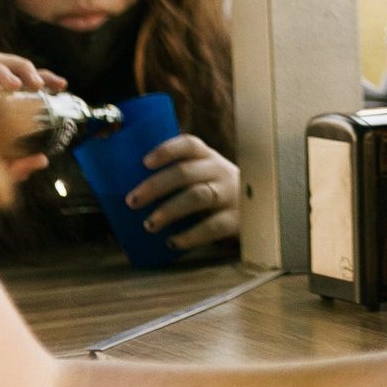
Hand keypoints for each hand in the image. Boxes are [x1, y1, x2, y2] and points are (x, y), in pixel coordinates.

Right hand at [0, 55, 58, 183]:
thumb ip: (13, 164)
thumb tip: (42, 160)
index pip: (20, 82)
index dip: (43, 80)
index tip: (62, 86)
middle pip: (13, 65)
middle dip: (36, 72)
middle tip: (55, 85)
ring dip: (18, 70)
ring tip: (34, 85)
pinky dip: (0, 73)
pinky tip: (13, 85)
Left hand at [127, 137, 241, 250]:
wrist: (259, 210)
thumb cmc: (216, 192)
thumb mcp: (204, 176)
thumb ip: (178, 177)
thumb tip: (127, 187)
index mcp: (208, 158)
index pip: (189, 145)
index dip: (166, 150)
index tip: (144, 162)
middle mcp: (220, 171)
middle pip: (186, 172)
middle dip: (156, 185)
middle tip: (132, 201)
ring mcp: (230, 195)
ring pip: (198, 196)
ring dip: (170, 210)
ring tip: (149, 224)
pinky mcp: (236, 220)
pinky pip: (213, 227)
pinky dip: (190, 235)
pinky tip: (172, 242)